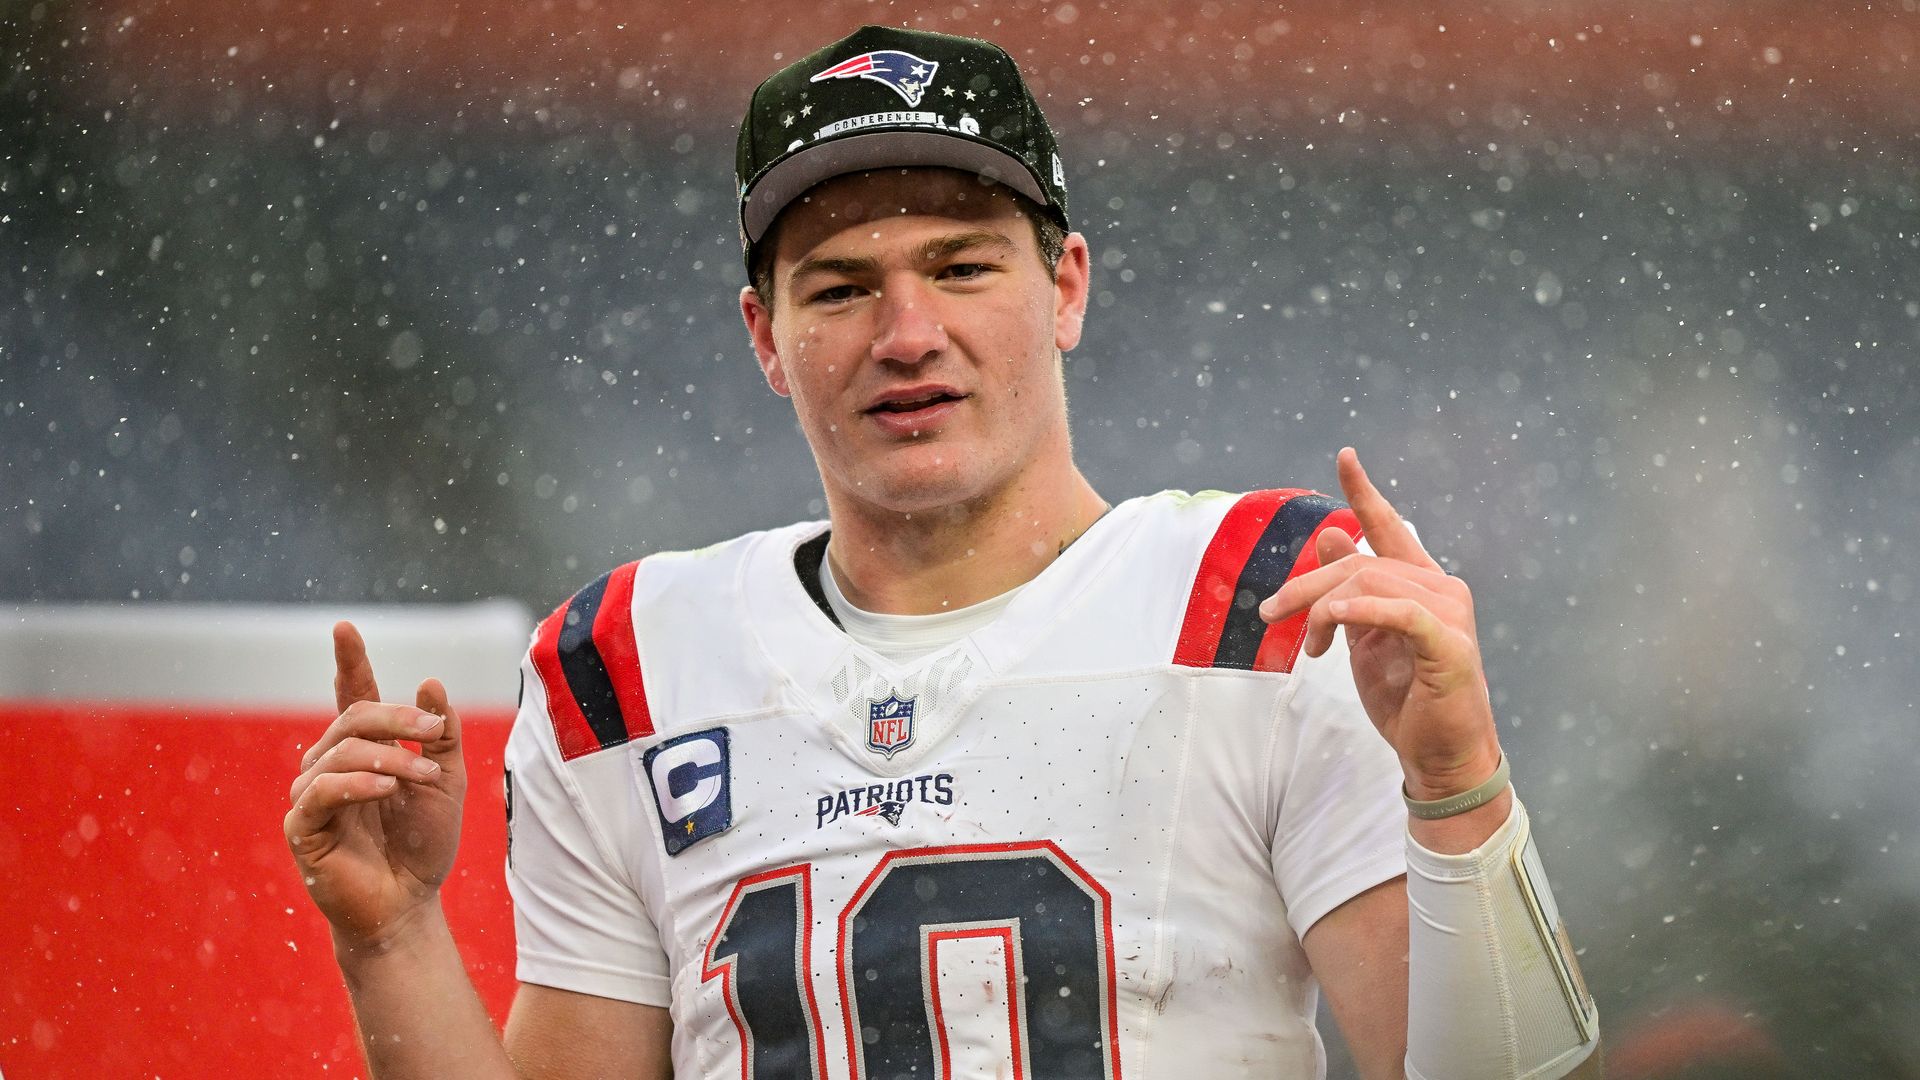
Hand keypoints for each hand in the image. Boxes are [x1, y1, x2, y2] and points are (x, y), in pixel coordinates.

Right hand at [285, 621, 467, 948]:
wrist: (410, 903)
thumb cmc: (424, 844)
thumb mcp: (446, 782)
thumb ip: (440, 735)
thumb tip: (429, 682)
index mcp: (363, 751)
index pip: (349, 696)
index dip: (348, 662)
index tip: (345, 628)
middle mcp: (329, 766)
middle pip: (353, 717)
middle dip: (397, 719)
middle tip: (434, 734)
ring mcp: (312, 795)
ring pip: (341, 751)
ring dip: (391, 758)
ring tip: (424, 778)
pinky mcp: (302, 827)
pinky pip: (322, 790)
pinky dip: (358, 783)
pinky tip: (387, 789)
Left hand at [1259, 448, 1500, 798]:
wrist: (1438, 755)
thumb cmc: (1405, 698)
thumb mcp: (1361, 637)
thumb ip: (1346, 590)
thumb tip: (1328, 534)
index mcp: (1420, 584)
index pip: (1389, 528)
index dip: (1364, 493)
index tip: (1345, 457)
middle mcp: (1441, 589)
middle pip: (1359, 562)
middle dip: (1307, 586)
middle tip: (1272, 613)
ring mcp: (1450, 615)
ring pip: (1369, 584)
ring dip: (1324, 610)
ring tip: (1310, 645)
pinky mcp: (1450, 646)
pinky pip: (1401, 613)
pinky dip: (1364, 611)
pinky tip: (1336, 617)